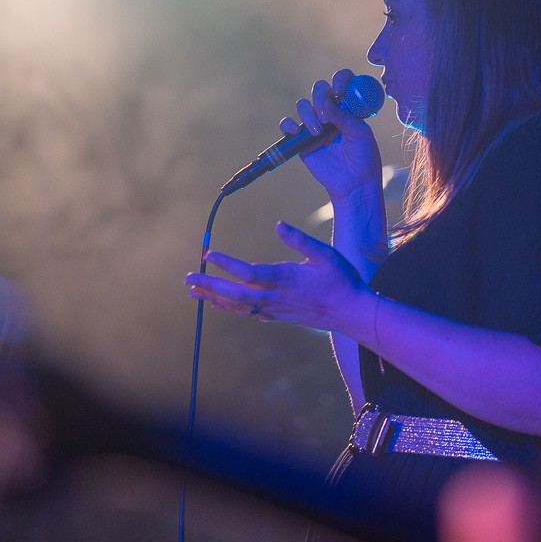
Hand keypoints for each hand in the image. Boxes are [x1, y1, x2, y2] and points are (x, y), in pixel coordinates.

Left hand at [184, 221, 374, 333]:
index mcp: (287, 279)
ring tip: (193, 290)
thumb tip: (278, 225)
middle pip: (237, 294)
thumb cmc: (342, 280)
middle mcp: (277, 297)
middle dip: (210, 285)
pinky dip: (229, 308)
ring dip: (214, 297)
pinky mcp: (278, 316)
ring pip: (239, 306)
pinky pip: (248, 314)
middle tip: (188, 278)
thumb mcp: (325, 255)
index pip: (250, 273)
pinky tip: (217, 304)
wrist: (352, 313)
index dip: (228, 266)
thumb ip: (301, 241)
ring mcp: (276, 309)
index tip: (209, 255)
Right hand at [279, 69, 382, 200]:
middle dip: (320, 98)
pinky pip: (288, 125)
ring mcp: (315, 124)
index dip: (339, 80)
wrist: (354, 182)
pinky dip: (288, 125)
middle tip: (326, 118)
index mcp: (348, 106)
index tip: (339, 91)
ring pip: (303, 105)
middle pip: (319, 89)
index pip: (342, 81)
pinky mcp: (302, 139)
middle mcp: (331, 111)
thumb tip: (327, 101)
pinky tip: (295, 132)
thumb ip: (344, 117)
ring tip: (317, 132)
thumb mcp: (360, 134)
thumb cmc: (363, 157)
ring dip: (308, 114)